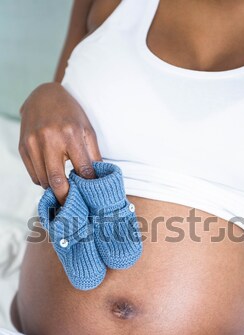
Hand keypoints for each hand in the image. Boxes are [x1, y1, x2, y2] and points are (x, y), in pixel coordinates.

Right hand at [19, 82, 100, 203]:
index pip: (83, 170)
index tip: (92, 196)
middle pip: (57, 181)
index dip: (88, 186)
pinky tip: (52, 176)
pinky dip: (44, 181)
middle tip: (74, 207)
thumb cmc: (71, 115)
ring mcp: (32, 144)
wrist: (43, 96)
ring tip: (65, 190)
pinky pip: (34, 176)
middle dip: (67, 198)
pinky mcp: (22, 148)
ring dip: (55, 189)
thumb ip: (93, 156)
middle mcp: (49, 139)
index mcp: (70, 134)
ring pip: (44, 181)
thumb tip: (98, 180)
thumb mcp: (87, 130)